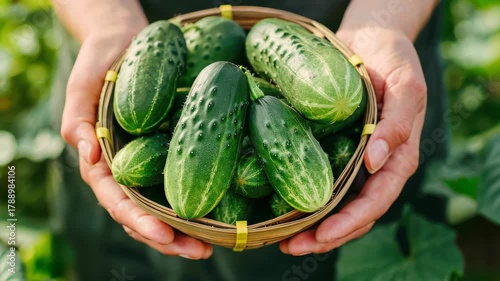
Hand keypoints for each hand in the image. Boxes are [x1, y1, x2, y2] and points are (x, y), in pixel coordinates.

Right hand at [60, 27, 211, 258]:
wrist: (124, 44)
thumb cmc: (100, 63)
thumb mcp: (82, 86)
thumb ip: (77, 120)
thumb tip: (88, 155)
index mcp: (101, 163)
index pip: (117, 201)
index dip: (139, 221)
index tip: (165, 235)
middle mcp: (125, 171)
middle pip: (142, 215)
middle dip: (167, 238)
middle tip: (199, 252)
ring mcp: (146, 166)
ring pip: (161, 209)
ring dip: (183, 232)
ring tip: (210, 246)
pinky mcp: (166, 154)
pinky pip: (177, 185)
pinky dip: (191, 204)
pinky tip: (213, 216)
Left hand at [280, 27, 426, 254]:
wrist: (371, 42)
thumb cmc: (393, 60)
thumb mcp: (405, 86)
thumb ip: (397, 125)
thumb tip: (376, 163)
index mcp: (398, 158)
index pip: (375, 201)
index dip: (350, 223)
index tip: (321, 237)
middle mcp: (375, 166)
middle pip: (354, 214)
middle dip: (326, 236)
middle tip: (292, 248)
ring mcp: (354, 161)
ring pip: (337, 205)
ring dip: (313, 227)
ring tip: (284, 241)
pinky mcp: (335, 150)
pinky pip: (322, 180)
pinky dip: (305, 197)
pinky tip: (283, 207)